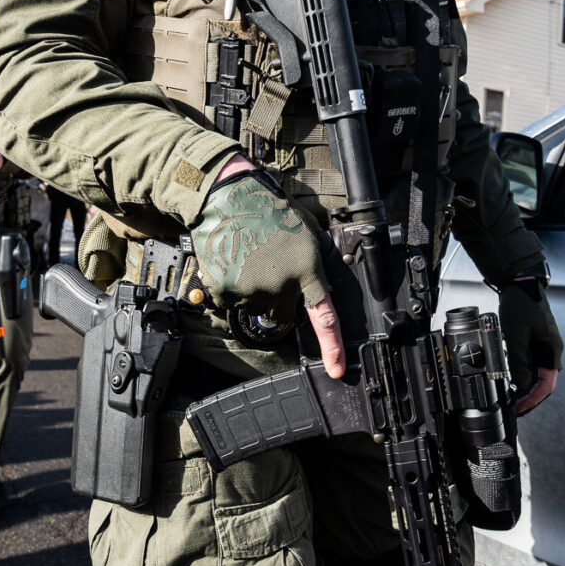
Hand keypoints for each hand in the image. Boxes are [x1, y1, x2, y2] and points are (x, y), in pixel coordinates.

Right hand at [193, 157, 342, 377]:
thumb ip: (312, 265)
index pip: (324, 316)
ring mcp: (252, 289)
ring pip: (255, 306)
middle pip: (282, 314)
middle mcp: (281, 284)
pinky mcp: (226, 290)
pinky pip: (231, 302)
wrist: (229, 195)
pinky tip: (232, 263)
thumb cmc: (270, 209)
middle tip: (268, 267)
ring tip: (249, 257)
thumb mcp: (306, 232)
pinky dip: (230, 288)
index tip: (337, 370)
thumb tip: (317, 288)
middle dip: (278, 299)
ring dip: (252, 289)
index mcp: (307, 269)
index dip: (333, 347)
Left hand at [498, 274, 563, 415]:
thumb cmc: (521, 305)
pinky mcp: (534, 344)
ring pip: (536, 376)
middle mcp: (550, 351)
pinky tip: (511, 382)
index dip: (534, 399)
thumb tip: (522, 384)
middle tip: (514, 408)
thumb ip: (519, 360)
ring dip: (525, 388)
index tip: (520, 408)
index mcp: (552, 350)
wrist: (521, 284)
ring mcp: (543, 348)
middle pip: (543, 383)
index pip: (547, 384)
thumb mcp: (516, 334)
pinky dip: (522, 376)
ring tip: (511, 399)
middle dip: (530, 398)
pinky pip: (530, 365)